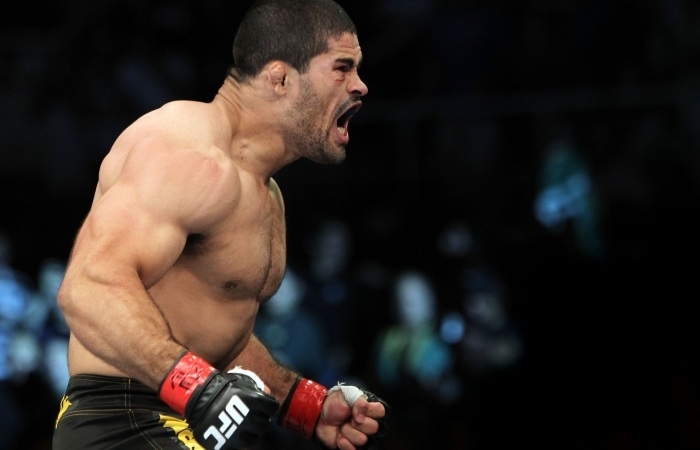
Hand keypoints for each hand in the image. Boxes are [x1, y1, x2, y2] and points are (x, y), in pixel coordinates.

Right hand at [159, 352, 278, 449]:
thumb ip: (257, 388)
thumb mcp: (241, 382)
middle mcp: (247, 418)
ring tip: (245, 428)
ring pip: (253, 440)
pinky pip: (238, 448)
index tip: (266, 407)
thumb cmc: (221, 388)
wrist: (196, 398)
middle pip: (264, 425)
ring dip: (251, 434)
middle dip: (261, 421)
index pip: (273, 408)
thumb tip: (269, 394)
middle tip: (255, 418)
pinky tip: (235, 434)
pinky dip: (238, 442)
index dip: (270, 407)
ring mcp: (236, 434)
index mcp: (253, 401)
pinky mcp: (226, 444)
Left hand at [316, 385, 389, 449]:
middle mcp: (368, 423)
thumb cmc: (334, 403)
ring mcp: (361, 435)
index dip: (370, 411)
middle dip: (357, 423)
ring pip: (363, 439)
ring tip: (341, 426)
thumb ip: (359, 401)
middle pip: (374, 428)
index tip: (356, 409)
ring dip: (348, 432)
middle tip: (348, 418)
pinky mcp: (352, 446)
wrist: (320, 416)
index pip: (381, 411)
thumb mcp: (346, 395)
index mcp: (369, 409)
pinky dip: (345, 444)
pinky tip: (339, 437)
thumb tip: (361, 417)